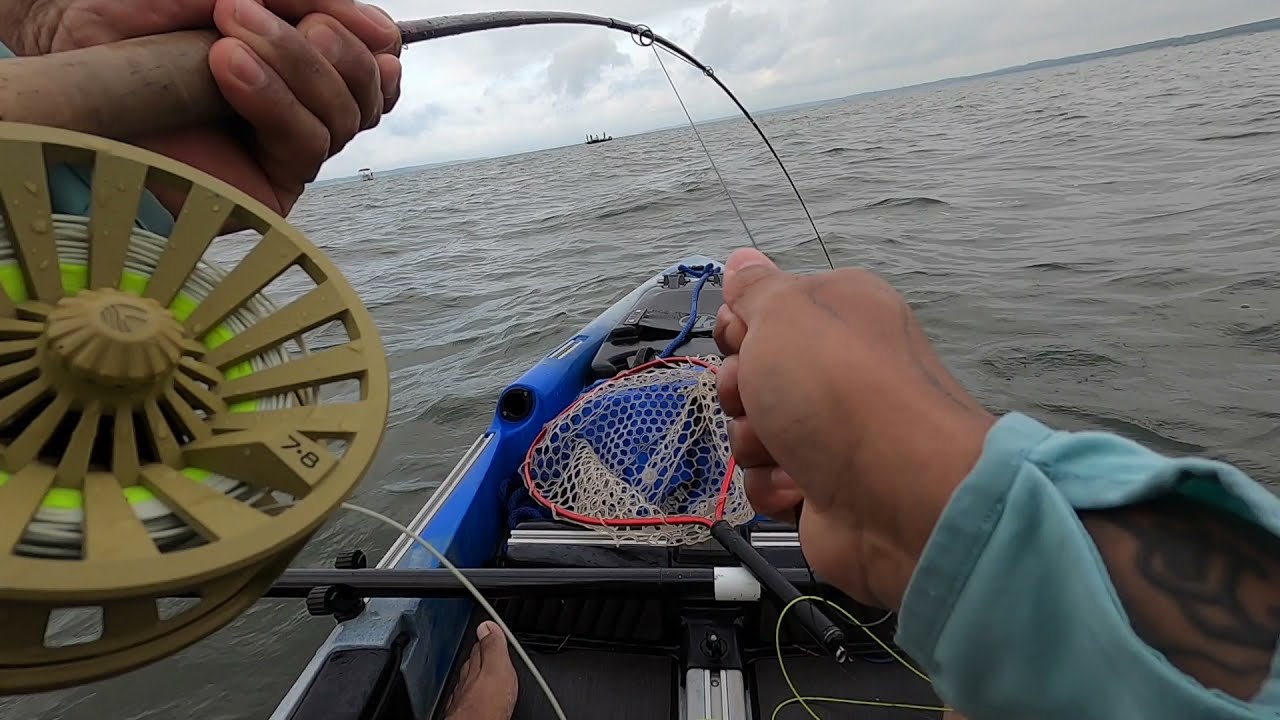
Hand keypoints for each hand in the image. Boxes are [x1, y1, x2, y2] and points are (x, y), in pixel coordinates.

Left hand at [11, 0, 401, 217]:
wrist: (74, 31)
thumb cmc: (148, 9)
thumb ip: (309, 3)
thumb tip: (387, 37)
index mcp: (307, 64)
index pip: (375, 65)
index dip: (370, 43)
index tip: (328, 14)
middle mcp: (303, 109)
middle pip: (368, 95)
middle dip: (323, 50)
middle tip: (248, 13)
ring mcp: (284, 149)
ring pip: (341, 120)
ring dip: (294, 67)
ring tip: (225, 35)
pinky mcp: (262, 189)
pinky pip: (304, 148)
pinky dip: (275, 102)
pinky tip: (228, 67)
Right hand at [713, 248, 994, 609]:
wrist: (902, 495)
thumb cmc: (843, 389)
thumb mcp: (785, 313)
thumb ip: (756, 288)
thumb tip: (742, 261)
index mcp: (839, 311)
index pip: (762, 310)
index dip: (739, 326)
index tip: (741, 337)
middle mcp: (839, 368)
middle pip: (750, 373)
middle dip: (742, 389)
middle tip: (761, 395)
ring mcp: (832, 429)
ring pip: (751, 429)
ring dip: (755, 442)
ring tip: (789, 447)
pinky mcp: (823, 484)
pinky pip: (767, 480)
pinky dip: (776, 486)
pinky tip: (801, 485)